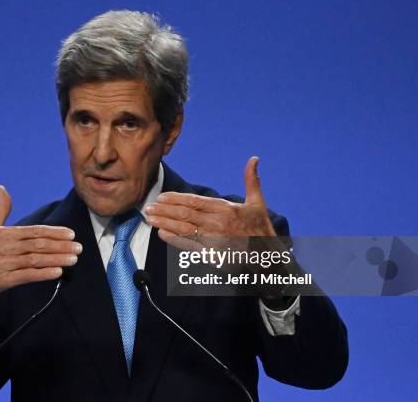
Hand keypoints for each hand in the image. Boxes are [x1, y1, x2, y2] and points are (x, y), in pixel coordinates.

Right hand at [0, 186, 80, 325]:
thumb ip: (0, 210)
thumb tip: (1, 188)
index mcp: (4, 234)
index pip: (34, 231)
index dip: (54, 232)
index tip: (71, 234)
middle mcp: (4, 247)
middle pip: (38, 245)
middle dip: (61, 246)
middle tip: (79, 247)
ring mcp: (3, 264)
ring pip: (35, 260)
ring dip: (56, 259)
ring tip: (73, 259)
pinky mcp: (2, 281)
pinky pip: (26, 276)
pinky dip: (43, 274)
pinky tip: (57, 272)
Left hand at [145, 156, 275, 247]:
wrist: (268, 258)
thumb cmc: (261, 229)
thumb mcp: (258, 203)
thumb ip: (251, 180)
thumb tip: (254, 159)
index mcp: (226, 209)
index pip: (195, 202)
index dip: (175, 199)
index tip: (162, 197)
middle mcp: (218, 224)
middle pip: (185, 215)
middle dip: (164, 210)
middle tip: (148, 207)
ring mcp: (214, 241)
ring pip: (183, 229)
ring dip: (164, 223)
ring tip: (150, 219)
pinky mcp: (212, 255)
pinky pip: (189, 246)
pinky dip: (173, 240)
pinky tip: (162, 234)